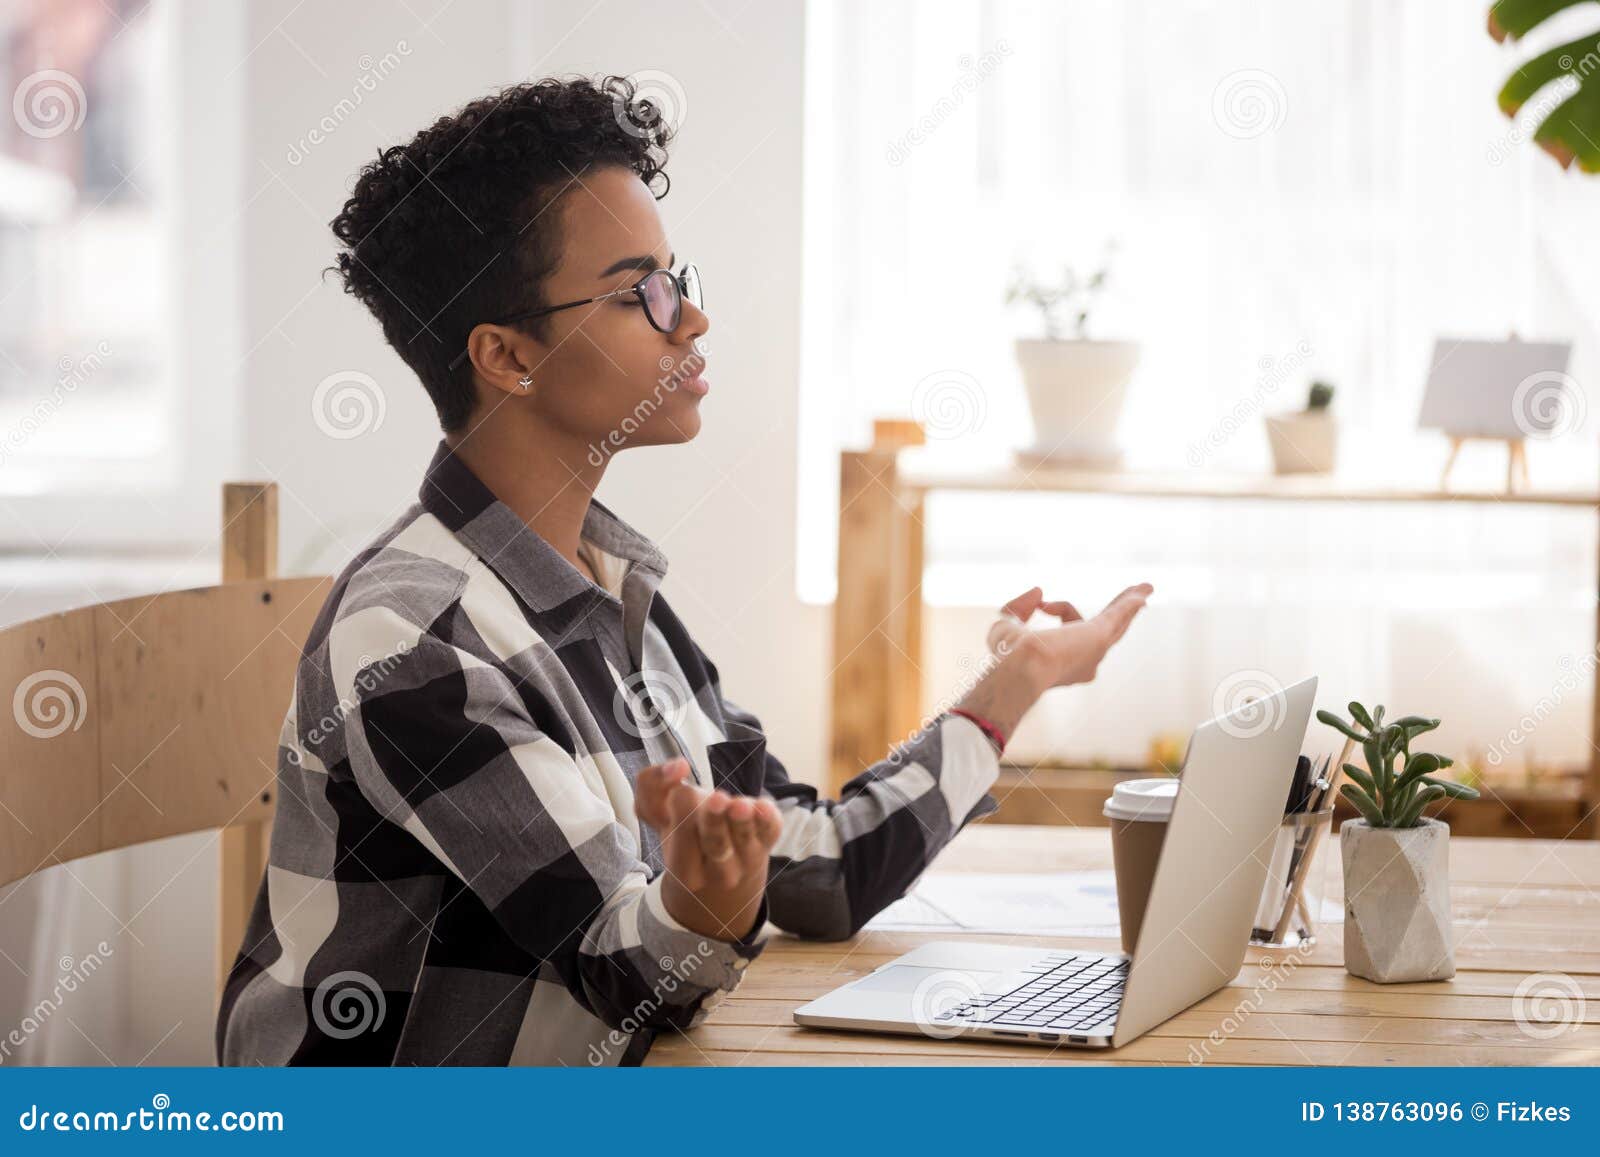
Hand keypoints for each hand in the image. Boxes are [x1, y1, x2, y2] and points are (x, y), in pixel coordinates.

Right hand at [633, 758, 783, 942]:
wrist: (716, 872)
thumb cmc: (683, 834)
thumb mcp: (657, 813)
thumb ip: (652, 784)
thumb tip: (678, 766)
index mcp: (685, 870)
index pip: (681, 835)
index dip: (681, 807)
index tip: (680, 789)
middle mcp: (718, 871)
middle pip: (716, 844)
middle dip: (715, 822)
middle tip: (717, 800)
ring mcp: (747, 859)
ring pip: (746, 838)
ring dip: (743, 820)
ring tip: (740, 805)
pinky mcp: (768, 841)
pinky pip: (771, 831)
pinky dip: (768, 818)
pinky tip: (763, 805)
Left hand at [1003, 582, 1152, 688]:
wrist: (1021, 667)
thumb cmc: (1008, 656)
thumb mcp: (1006, 626)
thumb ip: (1019, 608)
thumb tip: (1039, 592)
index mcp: (1065, 664)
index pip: (1070, 625)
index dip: (1057, 607)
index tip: (1042, 603)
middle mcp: (1085, 662)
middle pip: (1105, 630)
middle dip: (1118, 613)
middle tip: (1135, 600)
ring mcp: (1096, 650)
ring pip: (1117, 622)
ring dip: (1130, 603)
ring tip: (1146, 588)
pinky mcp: (1100, 636)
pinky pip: (1119, 615)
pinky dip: (1130, 602)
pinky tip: (1144, 590)